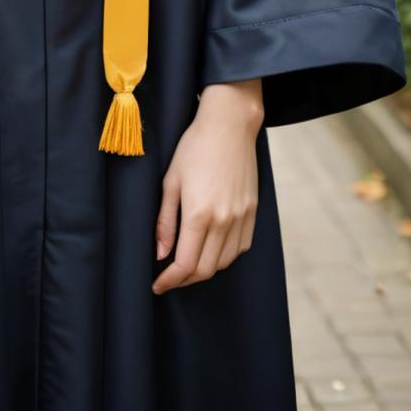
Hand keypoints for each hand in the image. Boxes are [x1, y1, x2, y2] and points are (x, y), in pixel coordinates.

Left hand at [152, 79, 262, 293]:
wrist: (230, 124)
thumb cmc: (194, 147)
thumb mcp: (171, 181)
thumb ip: (166, 221)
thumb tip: (161, 254)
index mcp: (199, 213)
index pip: (185, 264)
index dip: (170, 281)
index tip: (157, 285)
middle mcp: (224, 220)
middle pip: (206, 269)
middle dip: (185, 280)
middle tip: (169, 277)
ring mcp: (241, 217)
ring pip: (225, 262)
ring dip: (205, 269)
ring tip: (188, 264)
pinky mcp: (253, 211)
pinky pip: (241, 247)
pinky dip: (226, 256)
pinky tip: (213, 250)